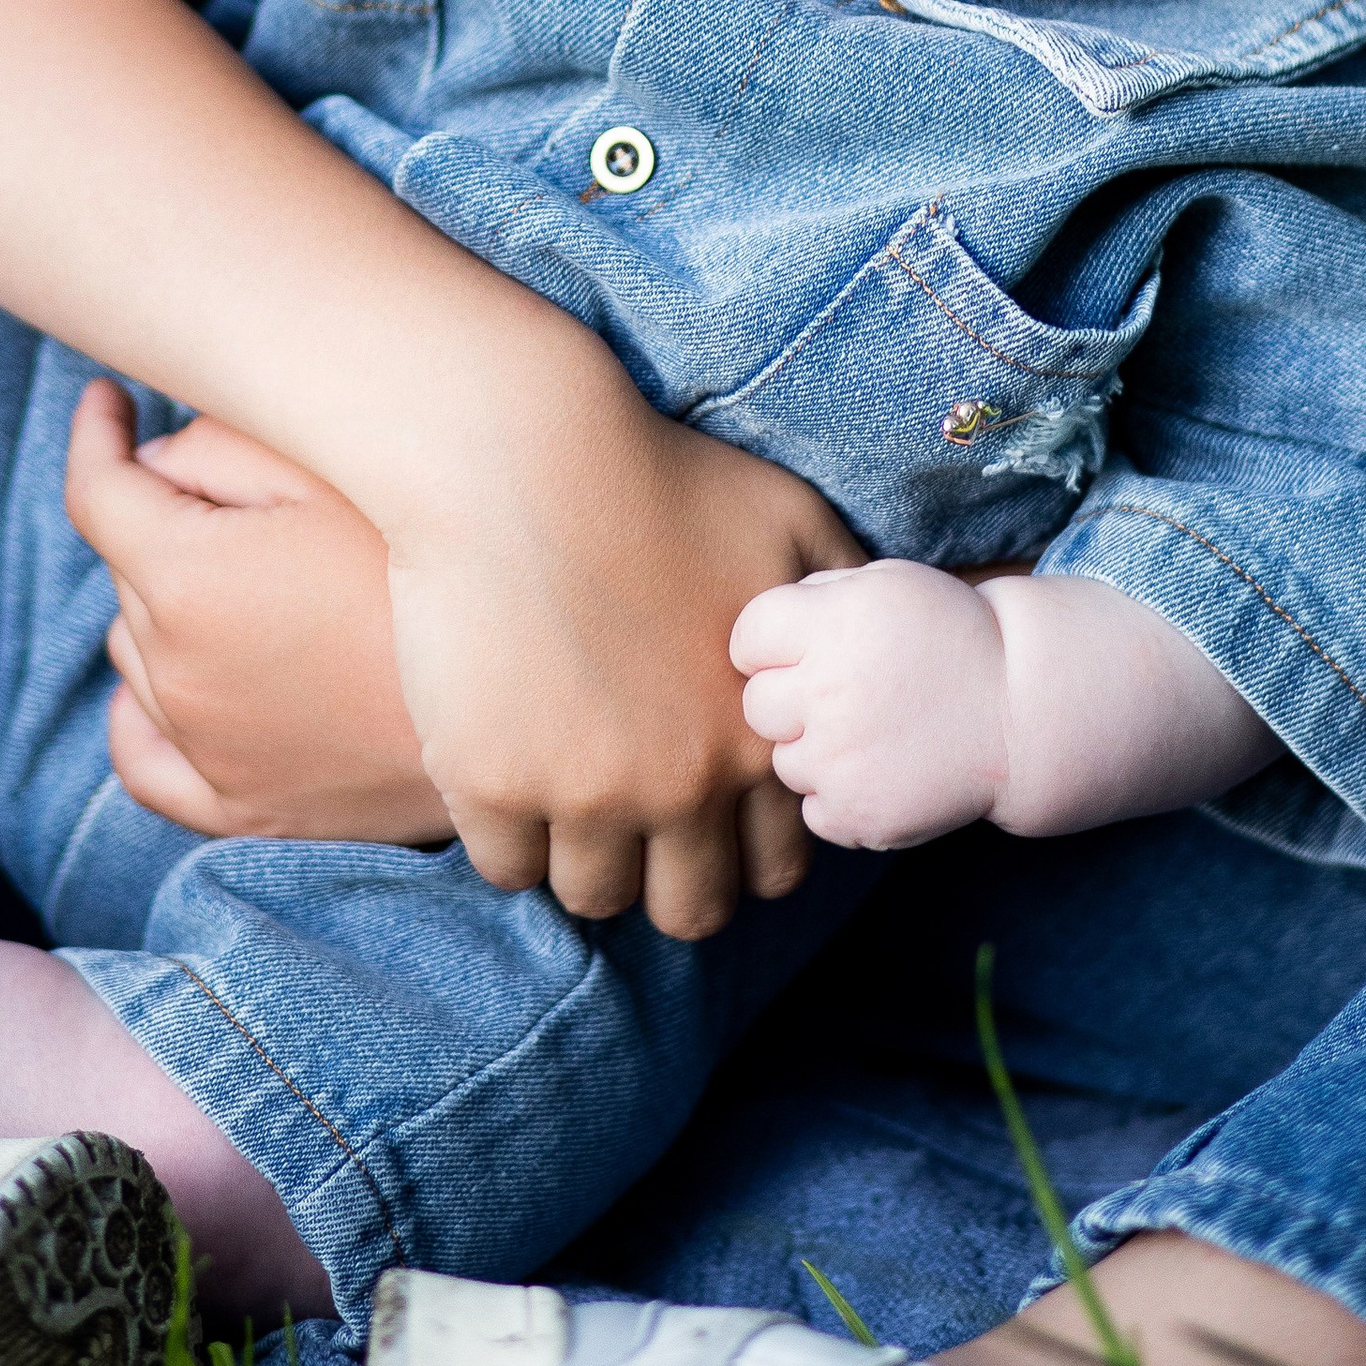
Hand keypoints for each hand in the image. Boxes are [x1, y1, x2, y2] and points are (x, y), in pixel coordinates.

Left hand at [68, 380, 454, 844]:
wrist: (523, 696)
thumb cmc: (437, 564)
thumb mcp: (332, 467)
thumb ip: (219, 444)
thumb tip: (154, 460)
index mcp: (185, 576)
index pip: (96, 492)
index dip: (96, 435)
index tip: (109, 403)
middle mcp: (175, 670)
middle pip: (130, 569)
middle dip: (163, 517)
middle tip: (241, 487)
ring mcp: (206, 749)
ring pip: (137, 654)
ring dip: (164, 606)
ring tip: (240, 573)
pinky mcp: (243, 808)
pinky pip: (145, 759)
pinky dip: (142, 715)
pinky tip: (166, 685)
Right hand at [376, 345, 853, 939]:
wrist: (519, 455)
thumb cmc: (656, 476)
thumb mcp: (789, 519)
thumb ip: (842, 598)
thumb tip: (874, 654)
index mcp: (756, 738)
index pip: (772, 869)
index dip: (738, 844)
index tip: (703, 808)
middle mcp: (680, 786)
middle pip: (688, 910)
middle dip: (668, 875)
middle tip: (633, 819)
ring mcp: (581, 794)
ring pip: (592, 895)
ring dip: (584, 856)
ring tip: (566, 791)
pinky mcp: (491, 785)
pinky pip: (507, 866)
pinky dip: (509, 836)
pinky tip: (507, 772)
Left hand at [731, 560, 1011, 850]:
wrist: (1019, 710)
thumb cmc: (946, 634)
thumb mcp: (882, 583)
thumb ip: (812, 595)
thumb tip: (749, 630)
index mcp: (831, 625)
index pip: (747, 638)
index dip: (771, 643)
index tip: (801, 648)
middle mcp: (829, 692)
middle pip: (756, 705)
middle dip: (787, 699)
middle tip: (835, 693)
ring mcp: (841, 761)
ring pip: (782, 762)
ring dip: (813, 749)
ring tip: (867, 730)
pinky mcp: (859, 814)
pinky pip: (812, 810)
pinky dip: (838, 796)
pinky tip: (879, 768)